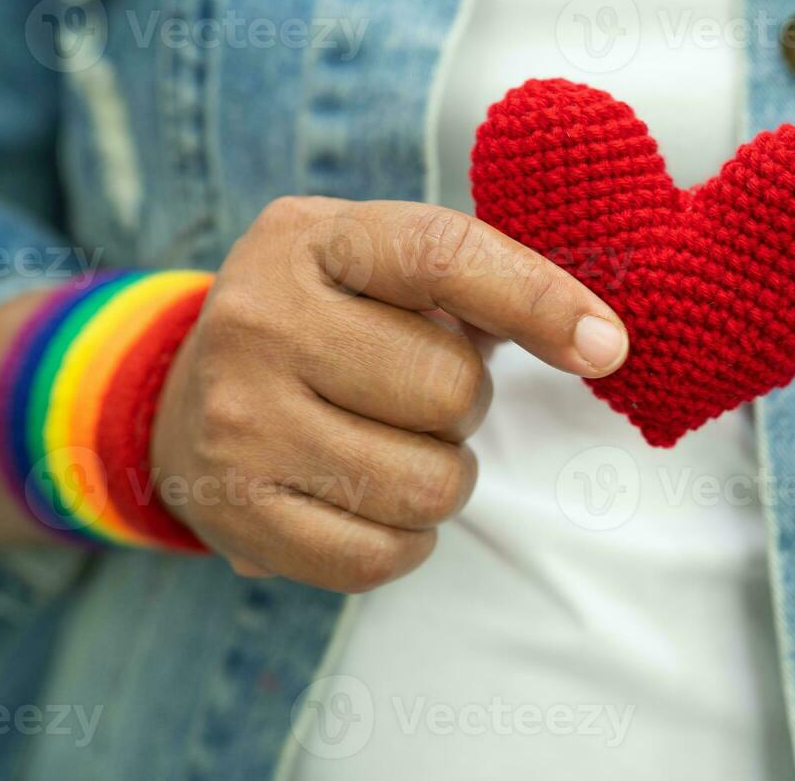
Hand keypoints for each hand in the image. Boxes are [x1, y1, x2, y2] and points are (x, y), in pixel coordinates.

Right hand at [149, 196, 628, 590]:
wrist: (186, 394)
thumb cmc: (330, 320)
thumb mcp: (379, 265)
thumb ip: (478, 280)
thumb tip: (599, 339)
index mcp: (309, 237)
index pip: (444, 255)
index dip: (540, 300)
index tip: (607, 346)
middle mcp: (258, 320)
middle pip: (451, 387)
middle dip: (466, 404)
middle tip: (421, 396)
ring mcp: (238, 421)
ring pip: (429, 483)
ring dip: (444, 476)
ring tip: (395, 445)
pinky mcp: (233, 513)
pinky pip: (382, 556)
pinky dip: (407, 539)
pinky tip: (371, 498)